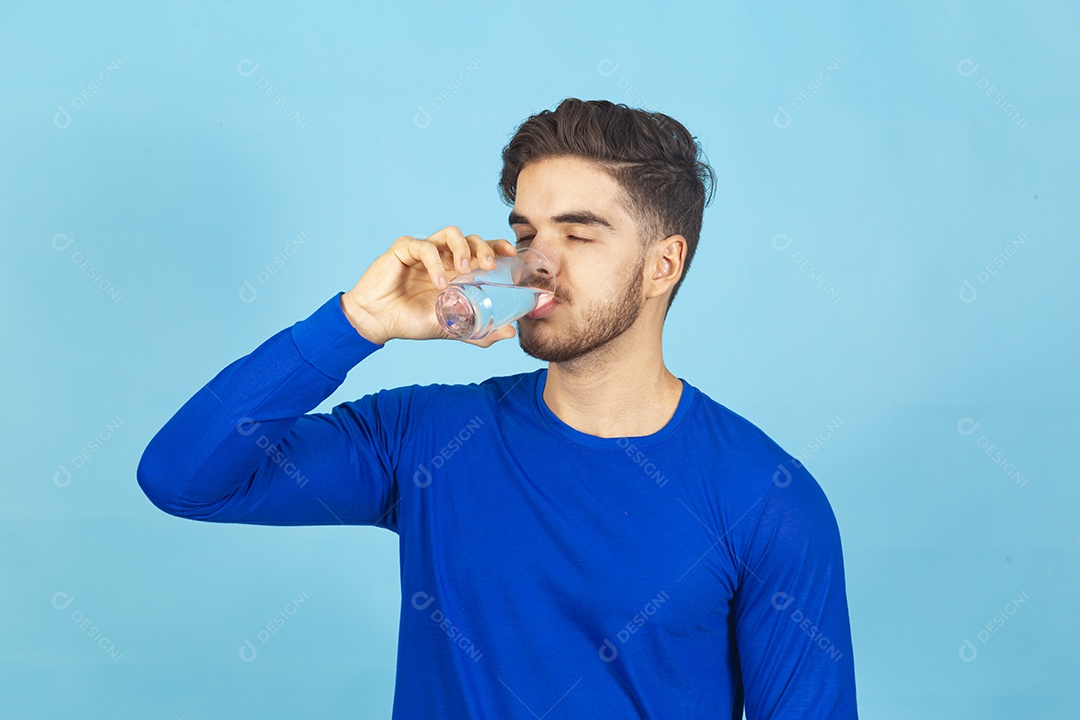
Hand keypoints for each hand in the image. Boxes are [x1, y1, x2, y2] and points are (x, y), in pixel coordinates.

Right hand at [341, 225, 519, 346]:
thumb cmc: (412, 322)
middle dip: (485, 247)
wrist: (378, 322)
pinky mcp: (404, 248)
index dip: (497, 247)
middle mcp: (443, 257)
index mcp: (456, 271)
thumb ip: (480, 332)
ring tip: (464, 269)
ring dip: (463, 248)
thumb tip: (511, 333)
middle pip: (471, 238)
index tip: (511, 255)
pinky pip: (424, 246)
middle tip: (489, 265)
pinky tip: (438, 282)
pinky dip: (435, 263)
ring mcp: (424, 251)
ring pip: (450, 233)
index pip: (482, 250)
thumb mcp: (452, 328)